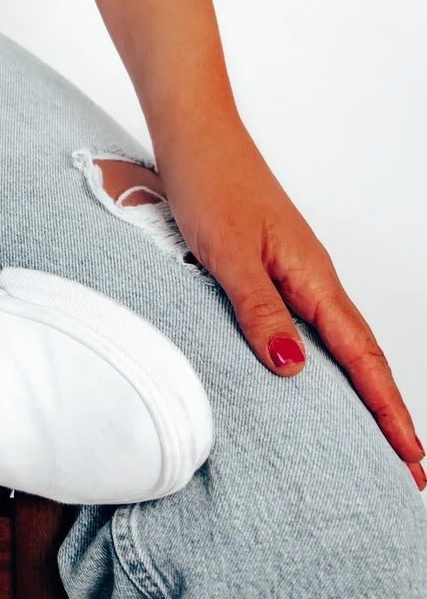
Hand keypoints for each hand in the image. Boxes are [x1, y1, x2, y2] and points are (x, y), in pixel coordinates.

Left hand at [153, 117, 425, 488]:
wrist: (194, 131)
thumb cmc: (209, 182)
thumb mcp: (228, 255)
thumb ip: (259, 311)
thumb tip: (293, 370)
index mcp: (313, 277)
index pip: (362, 358)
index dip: (387, 411)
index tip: (412, 458)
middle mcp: (313, 276)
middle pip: (362, 356)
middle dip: (385, 412)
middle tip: (405, 467)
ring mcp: (296, 269)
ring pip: (338, 340)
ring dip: (358, 388)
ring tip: (369, 436)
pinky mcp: (272, 262)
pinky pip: (311, 321)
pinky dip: (324, 357)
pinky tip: (310, 374)